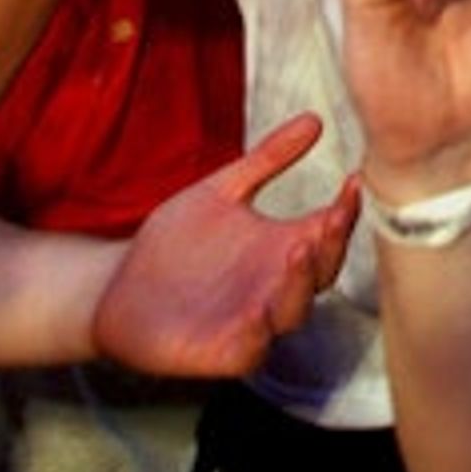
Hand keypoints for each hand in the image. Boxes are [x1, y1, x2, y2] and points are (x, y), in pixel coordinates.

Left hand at [93, 114, 357, 379]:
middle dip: (332, 247)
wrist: (116, 286)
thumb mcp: (221, 191)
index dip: (346, 210)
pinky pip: (250, 351)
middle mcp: (276, 285)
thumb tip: (314, 119)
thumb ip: (266, 159)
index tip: (354, 181)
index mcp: (282, 247)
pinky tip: (257, 315)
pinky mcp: (220, 351)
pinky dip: (257, 336)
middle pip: (322, 273)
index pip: (329, 232)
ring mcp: (252, 320)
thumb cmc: (175, 243)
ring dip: (299, 286)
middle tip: (332, 218)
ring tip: (298, 251)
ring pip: (293, 312)